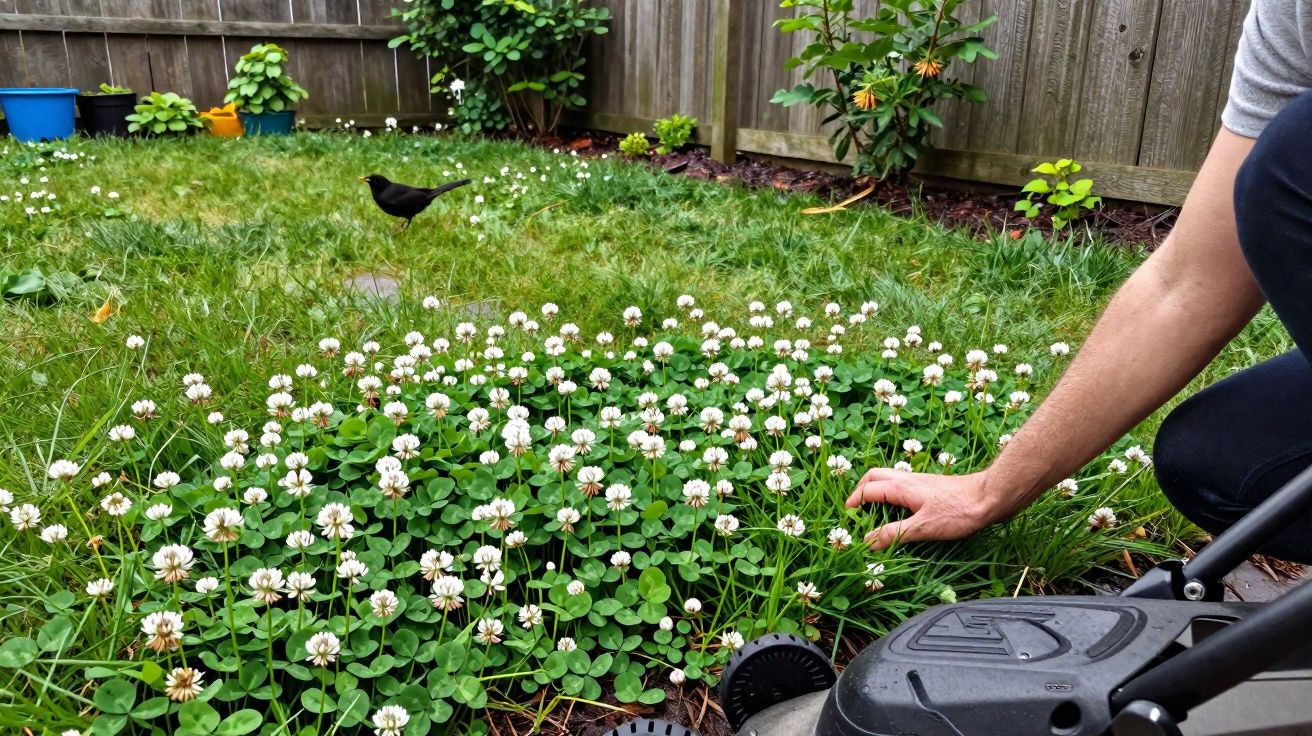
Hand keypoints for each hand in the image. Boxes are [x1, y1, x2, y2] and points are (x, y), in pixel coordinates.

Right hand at [845, 469, 999, 549]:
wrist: (989, 497)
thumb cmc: (958, 511)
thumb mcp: (922, 527)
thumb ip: (893, 534)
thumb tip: (867, 542)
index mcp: (900, 487)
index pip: (867, 491)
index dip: (853, 503)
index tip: (846, 518)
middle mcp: (906, 479)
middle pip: (874, 476)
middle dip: (860, 489)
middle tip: (855, 508)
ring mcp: (919, 481)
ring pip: (888, 478)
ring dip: (876, 489)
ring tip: (873, 508)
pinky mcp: (930, 487)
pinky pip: (902, 484)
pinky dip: (891, 493)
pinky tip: (900, 509)